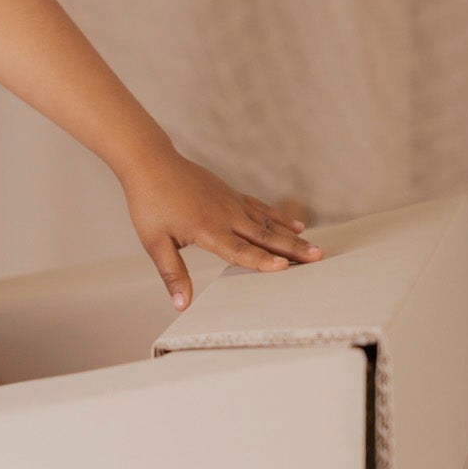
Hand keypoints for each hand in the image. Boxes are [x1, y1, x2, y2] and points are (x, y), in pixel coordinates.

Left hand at [120, 144, 322, 310]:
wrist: (151, 163)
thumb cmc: (149, 204)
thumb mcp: (154, 242)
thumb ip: (172, 273)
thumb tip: (180, 305)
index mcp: (207, 229)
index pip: (238, 249)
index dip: (261, 260)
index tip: (283, 267)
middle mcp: (225, 215)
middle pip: (263, 236)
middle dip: (292, 249)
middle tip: (318, 259)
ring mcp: (232, 203)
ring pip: (268, 223)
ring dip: (292, 237)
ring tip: (315, 249)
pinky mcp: (232, 195)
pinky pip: (261, 208)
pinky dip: (279, 218)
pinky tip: (296, 226)